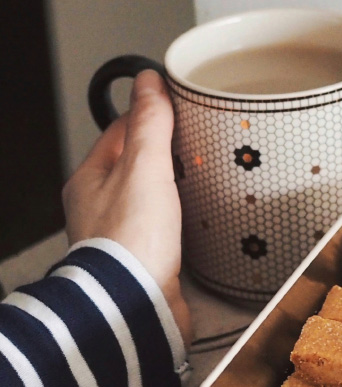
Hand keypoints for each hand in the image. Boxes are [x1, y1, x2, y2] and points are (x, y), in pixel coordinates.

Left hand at [63, 70, 191, 345]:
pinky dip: (184, 220)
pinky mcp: (147, 260)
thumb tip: (149, 82)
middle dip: (167, 153)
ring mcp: (123, 235)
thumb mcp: (144, 167)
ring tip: (205, 177)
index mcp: (90, 180)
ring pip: (152, 198)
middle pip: (137, 165)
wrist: (136, 304)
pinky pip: (166, 229)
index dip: (148, 114)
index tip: (175, 104)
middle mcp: (100, 208)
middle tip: (198, 141)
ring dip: (177, 189)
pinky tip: (203, 218)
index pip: (119, 131)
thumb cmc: (131, 241)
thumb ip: (149, 123)